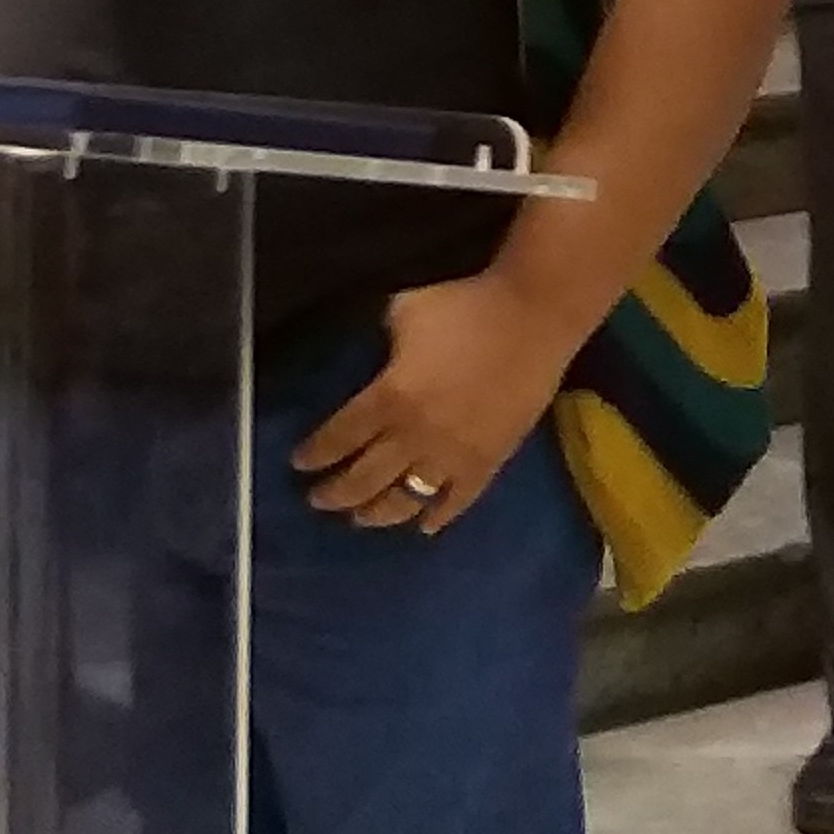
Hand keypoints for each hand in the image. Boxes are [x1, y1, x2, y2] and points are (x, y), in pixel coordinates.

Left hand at [295, 273, 572, 532]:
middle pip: (363, 479)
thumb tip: (373, 357)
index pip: (339, 437)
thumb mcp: (405, 311)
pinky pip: (457, 502)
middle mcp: (415, 436)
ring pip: (404, 501)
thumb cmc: (466, 308)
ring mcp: (452, 456)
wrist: (533, 318)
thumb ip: (380, 340)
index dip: (315, 454)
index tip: (300, 463)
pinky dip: (436, 518)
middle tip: (318, 499)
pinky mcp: (487, 463)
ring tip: (361, 516)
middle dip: (334, 494)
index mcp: (390, 397)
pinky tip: (422, 526)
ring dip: (376, 513)